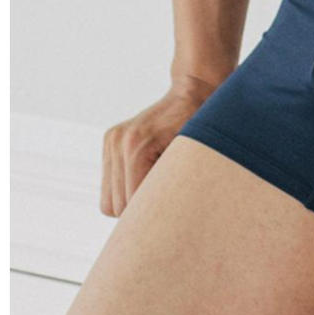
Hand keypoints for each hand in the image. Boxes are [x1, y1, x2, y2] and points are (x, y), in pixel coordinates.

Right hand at [100, 75, 219, 216]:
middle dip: (140, 211)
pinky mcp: (110, 140)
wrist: (195, 91)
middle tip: (168, 204)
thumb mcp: (197, 155)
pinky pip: (109, 186)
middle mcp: (119, 142)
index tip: (168, 223)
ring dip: (131, 201)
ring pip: (109, 201)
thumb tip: (166, 222)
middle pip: (117, 207)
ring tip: (158, 187)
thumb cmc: (204, 126)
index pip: (131, 205)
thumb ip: (177, 186)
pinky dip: (125, 189)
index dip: (150, 216)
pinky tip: (147, 177)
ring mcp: (112, 140)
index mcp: (137, 146)